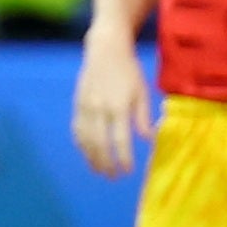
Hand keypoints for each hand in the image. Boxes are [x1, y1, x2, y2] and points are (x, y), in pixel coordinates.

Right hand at [70, 32, 152, 178]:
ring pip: (85, 140)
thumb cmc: (128, 70)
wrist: (105, 49)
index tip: (128, 171)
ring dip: (91, 158)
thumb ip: (143, 118)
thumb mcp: (142, 92)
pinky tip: (87, 153)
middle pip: (100, 144)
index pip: (120, 140)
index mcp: (118, 106)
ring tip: (99, 171)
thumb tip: (149, 140)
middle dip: (106, 163)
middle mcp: (99, 109)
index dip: (124, 159)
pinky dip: (81, 145)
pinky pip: (77, 130)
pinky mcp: (77, 104)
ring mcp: (85, 107)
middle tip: (113, 177)